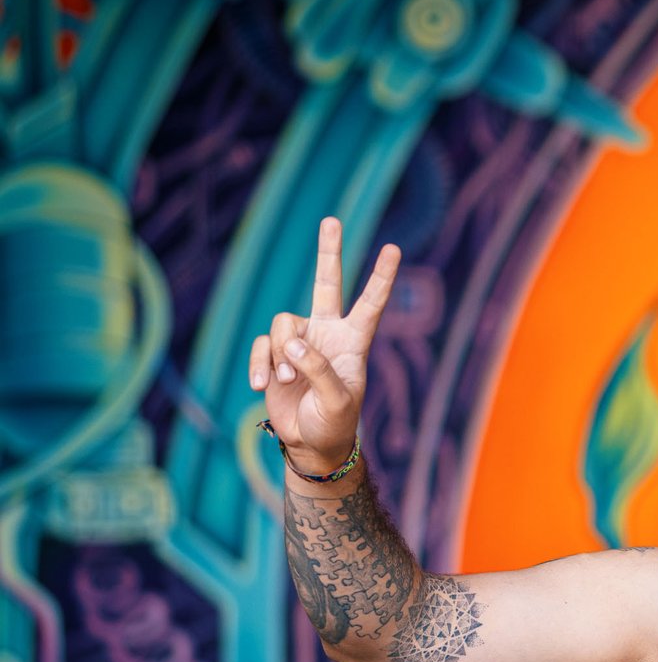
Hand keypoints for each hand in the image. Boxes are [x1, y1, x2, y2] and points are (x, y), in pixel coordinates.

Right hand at [248, 217, 399, 473]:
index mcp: (354, 340)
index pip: (371, 303)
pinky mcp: (273, 354)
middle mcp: (327, 332)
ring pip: (282, 323)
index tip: (394, 248)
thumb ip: (318, 368)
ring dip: (281, 354)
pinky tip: (260, 386)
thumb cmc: (334, 420)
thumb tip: (292, 343)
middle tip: (331, 220)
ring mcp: (299, 341)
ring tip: (289, 382)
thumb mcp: (336, 399)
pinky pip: (261, 346)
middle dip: (328, 252)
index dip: (381, 276)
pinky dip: (260, 364)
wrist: (310, 442)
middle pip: (326, 283)